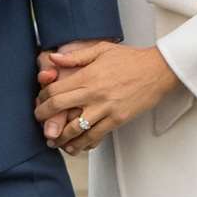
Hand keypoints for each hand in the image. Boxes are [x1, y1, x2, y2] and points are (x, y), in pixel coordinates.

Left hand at [34, 44, 180, 153]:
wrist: (156, 71)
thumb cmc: (130, 59)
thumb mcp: (101, 50)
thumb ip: (75, 56)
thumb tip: (53, 59)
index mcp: (88, 76)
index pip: (56, 90)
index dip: (43, 98)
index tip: (40, 101)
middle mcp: (94, 94)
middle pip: (60, 109)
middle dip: (44, 118)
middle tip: (39, 122)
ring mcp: (105, 109)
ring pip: (76, 129)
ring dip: (61, 137)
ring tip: (53, 141)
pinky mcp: (117, 120)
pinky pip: (95, 136)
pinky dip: (82, 144)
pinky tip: (75, 147)